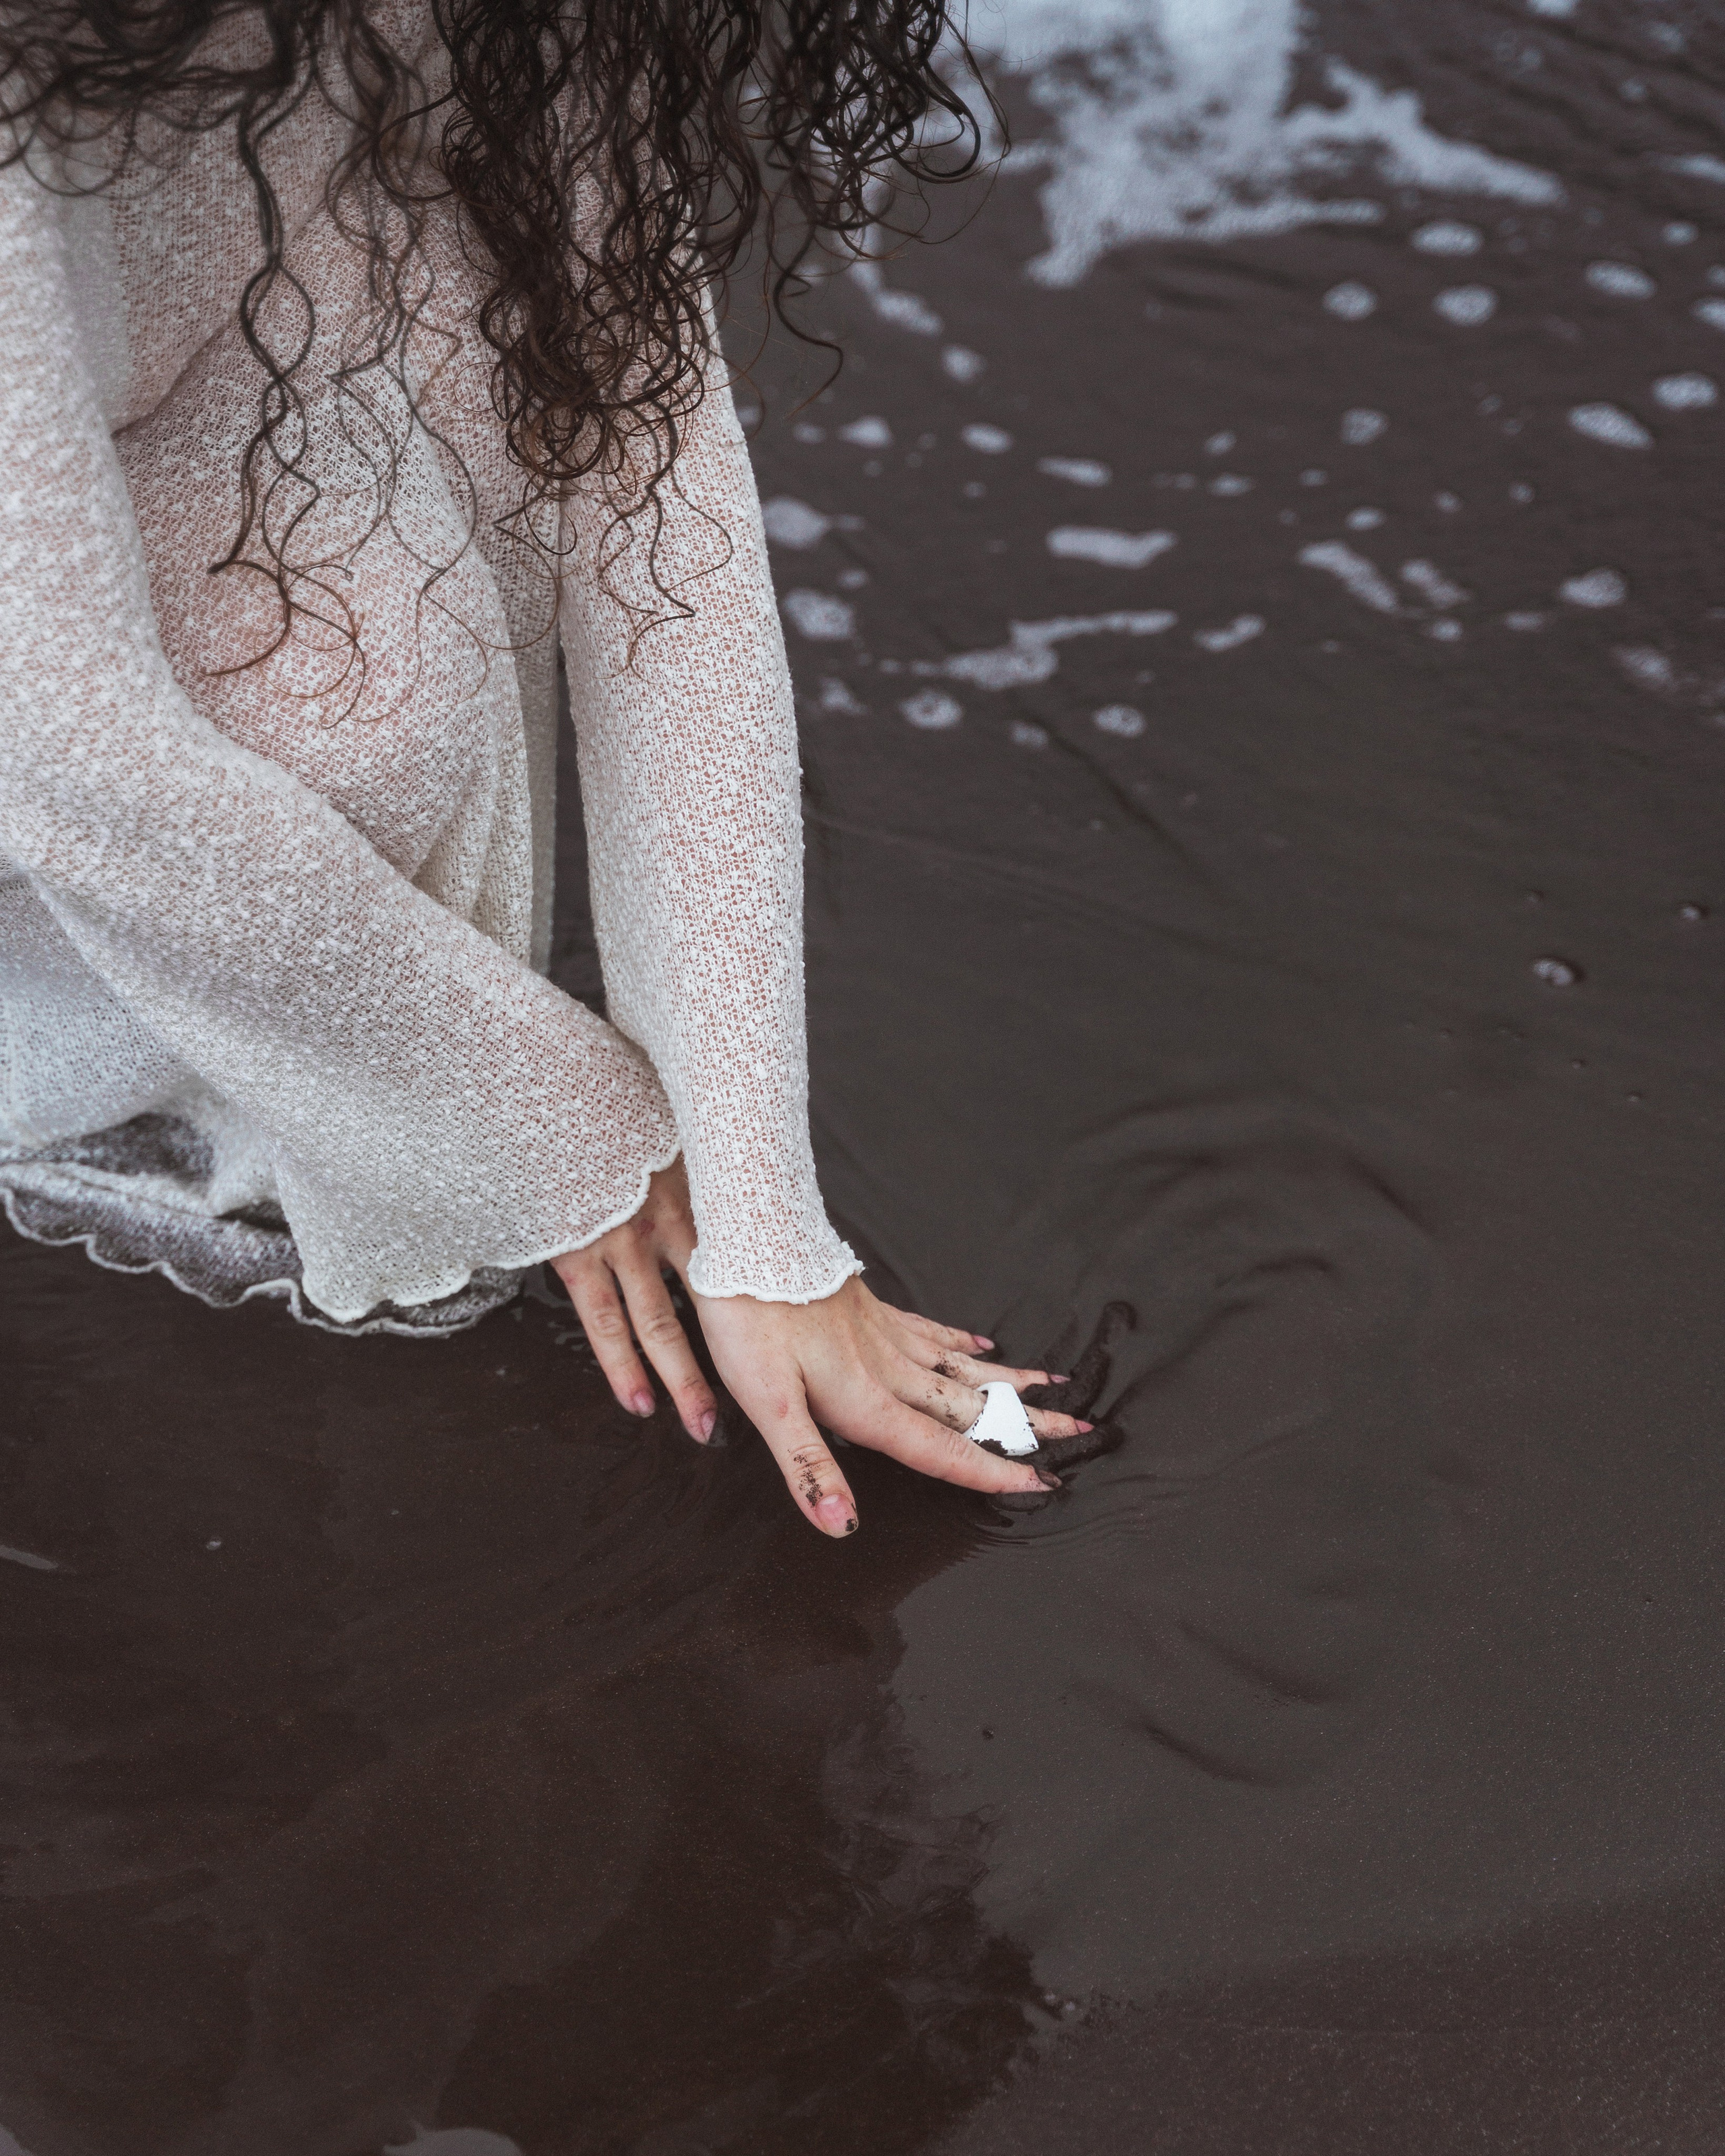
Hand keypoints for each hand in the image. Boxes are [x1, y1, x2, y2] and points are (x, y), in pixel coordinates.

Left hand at [552, 1164, 1093, 1534]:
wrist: (747, 1237)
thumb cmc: (751, 1319)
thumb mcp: (767, 1404)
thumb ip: (808, 1467)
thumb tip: (843, 1526)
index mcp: (868, 1401)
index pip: (941, 1449)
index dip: (990, 1472)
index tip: (1042, 1483)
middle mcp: (889, 1369)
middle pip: (970, 1406)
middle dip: (1025, 1424)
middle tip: (1081, 1430)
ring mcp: (884, 1333)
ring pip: (962, 1367)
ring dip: (1009, 1383)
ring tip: (1055, 1388)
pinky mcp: (871, 1306)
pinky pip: (932, 1330)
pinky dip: (963, 1342)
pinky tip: (982, 1342)